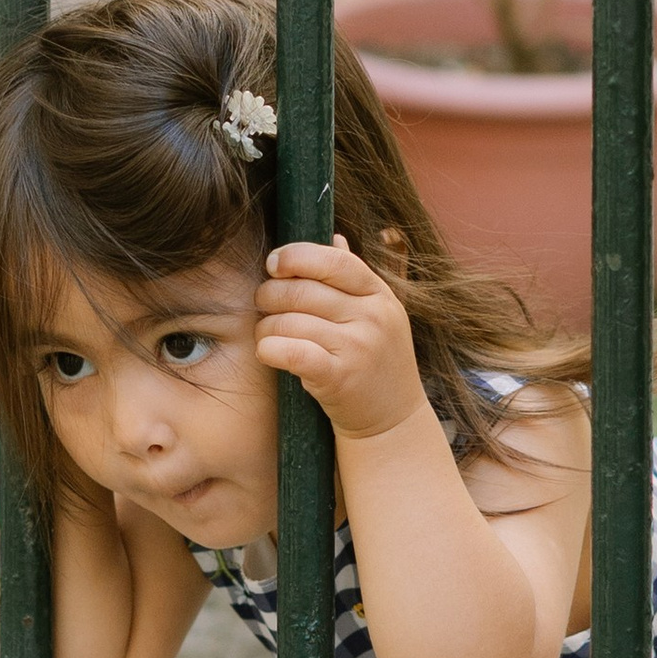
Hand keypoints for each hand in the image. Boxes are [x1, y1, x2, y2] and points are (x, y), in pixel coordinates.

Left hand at [255, 234, 424, 442]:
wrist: (393, 421)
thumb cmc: (376, 362)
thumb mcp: (377, 314)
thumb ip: (353, 277)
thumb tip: (334, 236)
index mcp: (379, 294)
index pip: (333, 261)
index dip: (296, 257)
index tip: (274, 265)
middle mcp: (372, 317)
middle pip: (301, 290)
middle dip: (269, 295)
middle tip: (263, 305)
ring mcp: (358, 347)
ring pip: (288, 321)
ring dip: (265, 327)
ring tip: (266, 335)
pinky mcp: (340, 377)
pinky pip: (289, 351)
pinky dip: (269, 349)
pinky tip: (268, 352)